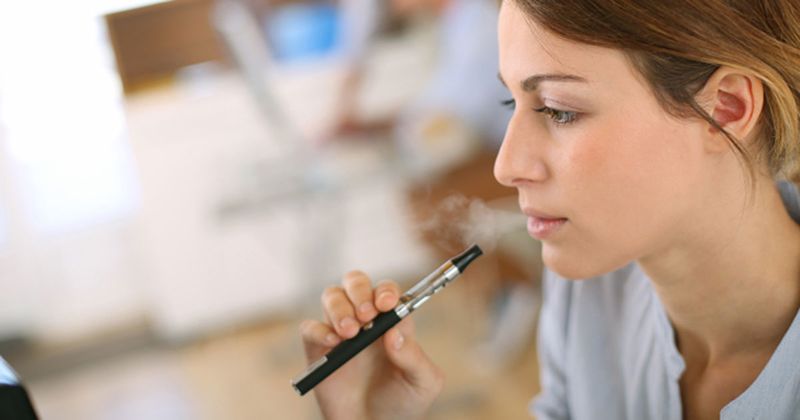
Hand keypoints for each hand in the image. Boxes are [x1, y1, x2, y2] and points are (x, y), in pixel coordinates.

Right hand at [299, 271, 443, 419]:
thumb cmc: (402, 403)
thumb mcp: (423, 383)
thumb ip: (414, 357)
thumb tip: (394, 333)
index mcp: (392, 322)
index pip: (387, 291)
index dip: (386, 291)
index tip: (386, 304)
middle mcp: (366, 321)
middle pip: (356, 283)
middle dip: (359, 290)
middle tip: (366, 314)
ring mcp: (340, 332)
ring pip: (331, 296)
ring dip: (339, 307)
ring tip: (350, 333)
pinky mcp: (318, 350)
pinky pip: (310, 328)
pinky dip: (318, 330)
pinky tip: (333, 343)